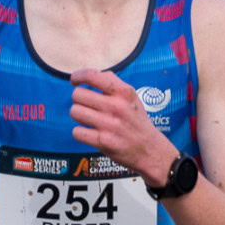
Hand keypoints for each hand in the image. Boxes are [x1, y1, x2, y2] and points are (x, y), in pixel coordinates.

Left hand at [68, 68, 177, 182]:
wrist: (149, 149)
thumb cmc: (136, 120)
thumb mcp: (131, 97)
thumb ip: (112, 83)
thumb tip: (88, 76)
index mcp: (124, 92)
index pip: (92, 76)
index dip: (78, 76)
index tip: (75, 81)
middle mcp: (117, 106)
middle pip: (78, 94)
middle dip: (78, 99)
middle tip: (86, 105)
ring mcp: (109, 125)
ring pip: (75, 112)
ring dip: (78, 115)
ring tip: (88, 118)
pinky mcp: (103, 142)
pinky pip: (77, 132)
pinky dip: (80, 133)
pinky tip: (89, 132)